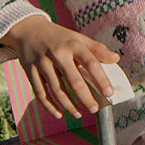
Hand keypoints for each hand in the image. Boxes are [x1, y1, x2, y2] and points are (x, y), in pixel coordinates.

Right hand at [1, 15, 120, 117]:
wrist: (29, 29)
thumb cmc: (59, 38)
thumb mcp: (78, 38)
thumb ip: (97, 49)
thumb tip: (116, 58)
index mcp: (73, 44)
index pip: (91, 63)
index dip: (101, 79)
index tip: (109, 93)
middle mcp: (57, 53)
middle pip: (73, 81)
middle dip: (85, 98)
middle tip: (94, 109)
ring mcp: (42, 62)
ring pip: (56, 90)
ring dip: (68, 105)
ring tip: (79, 114)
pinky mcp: (30, 71)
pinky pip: (40, 93)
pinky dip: (49, 106)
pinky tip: (59, 114)